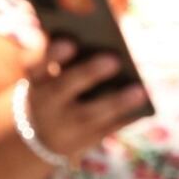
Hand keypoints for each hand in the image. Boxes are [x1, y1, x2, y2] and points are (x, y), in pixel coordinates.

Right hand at [19, 39, 147, 159]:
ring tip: (140, 90)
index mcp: (36, 80)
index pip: (35, 64)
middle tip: (114, 59)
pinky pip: (106, 129)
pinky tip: (144, 104)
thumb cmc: (56, 88)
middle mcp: (44, 103)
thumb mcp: (52, 75)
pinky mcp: (82, 141)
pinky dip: (125, 117)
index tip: (70, 42)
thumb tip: (104, 38)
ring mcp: (62, 125)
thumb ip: (68, 57)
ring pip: (89, 114)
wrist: (43, 135)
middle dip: (89, 73)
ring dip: (116, 103)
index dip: (51, 54)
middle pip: (63, 87)